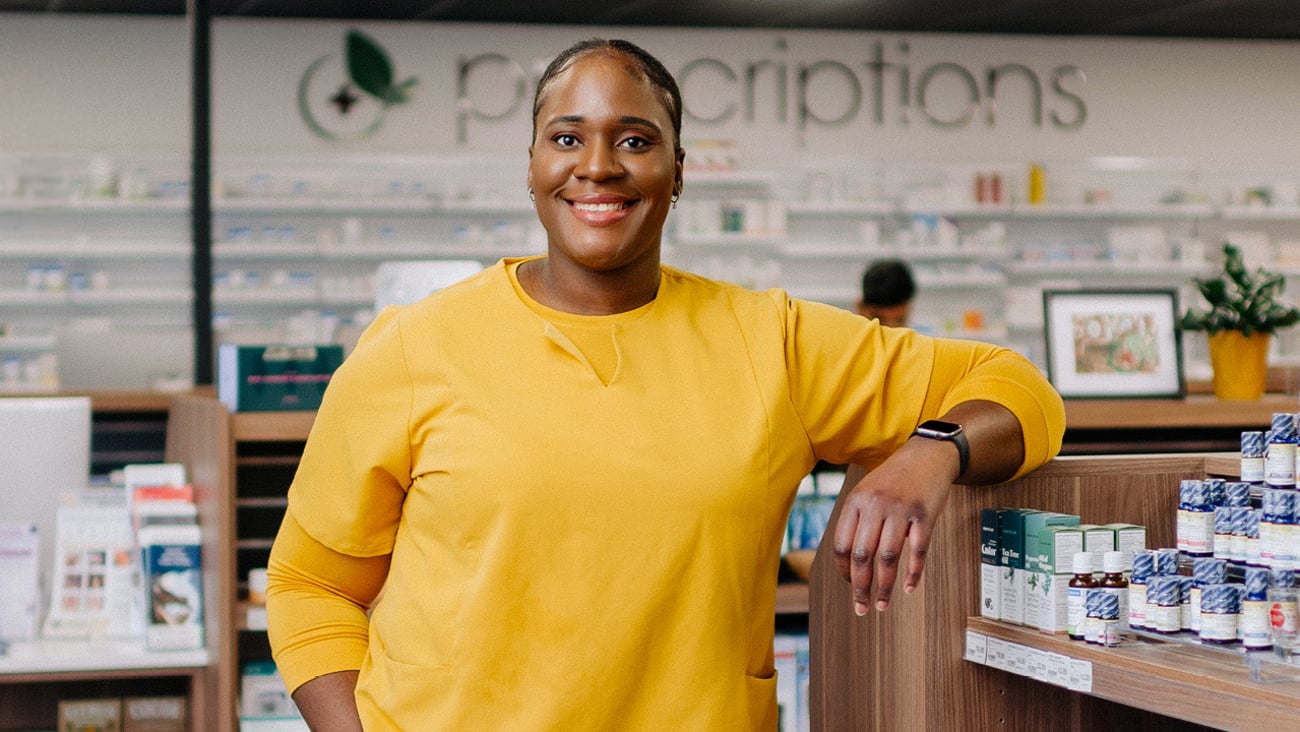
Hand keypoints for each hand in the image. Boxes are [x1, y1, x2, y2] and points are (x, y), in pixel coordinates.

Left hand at [830, 439, 955, 614]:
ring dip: (884, 586)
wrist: (927, 455)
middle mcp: (875, 505)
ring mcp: (901, 510)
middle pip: (863, 555)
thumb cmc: (894, 479)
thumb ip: (856, 521)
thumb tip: (849, 563)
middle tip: (861, 607)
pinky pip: (918, 551)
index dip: (844, 570)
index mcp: (856, 501)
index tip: (849, 585)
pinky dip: (912, 573)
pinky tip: (908, 588)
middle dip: (860, 587)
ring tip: (882, 604)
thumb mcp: (867, 492)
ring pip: (888, 557)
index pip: (841, 544)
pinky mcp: (925, 515)